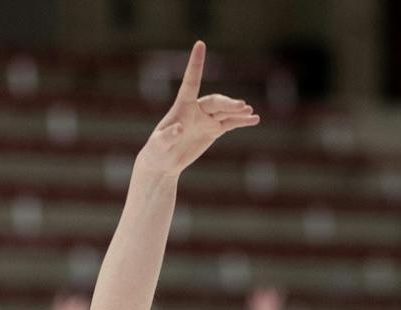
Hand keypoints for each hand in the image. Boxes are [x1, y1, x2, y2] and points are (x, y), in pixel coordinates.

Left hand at [135, 42, 258, 177]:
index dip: (196, 63)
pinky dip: (242, 121)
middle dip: (228, 104)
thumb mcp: (158, 146)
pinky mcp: (213, 130)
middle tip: (241, 107)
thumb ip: (167, 136)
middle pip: (216, 102)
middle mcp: (196, 109)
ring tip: (250, 112)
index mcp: (182, 107)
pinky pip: (231, 123)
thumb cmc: (156, 152)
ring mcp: (206, 119)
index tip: (200, 44)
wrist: (163, 163)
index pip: (191, 81)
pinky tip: (255, 120)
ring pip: (226, 111)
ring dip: (238, 111)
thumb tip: (178, 128)